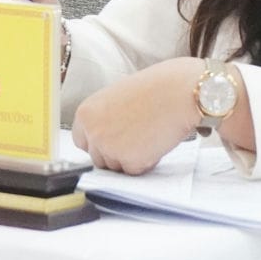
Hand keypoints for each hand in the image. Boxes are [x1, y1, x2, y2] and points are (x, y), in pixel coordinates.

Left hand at [71, 57, 203, 174]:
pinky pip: (135, 171)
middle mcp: (93, 132)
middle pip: (98, 157)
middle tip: (136, 137)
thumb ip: (105, 118)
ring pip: (116, 167)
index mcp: (86, 114)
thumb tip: (105, 136)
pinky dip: (146, 162)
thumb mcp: (116, 98)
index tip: (112, 140)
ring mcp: (110, 149)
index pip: (81, 141)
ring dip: (130, 158)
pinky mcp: (130, 162)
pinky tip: (155, 141)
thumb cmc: (153, 89)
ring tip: (148, 135)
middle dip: (115, 153)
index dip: (98, 142)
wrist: (178, 92)